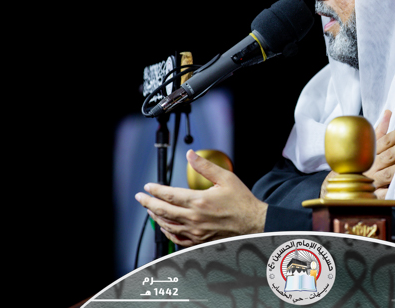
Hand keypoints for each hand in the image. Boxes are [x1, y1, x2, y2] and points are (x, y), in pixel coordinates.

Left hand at [135, 150, 267, 247]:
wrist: (253, 223)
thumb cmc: (241, 201)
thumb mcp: (225, 178)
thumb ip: (205, 166)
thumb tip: (191, 155)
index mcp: (199, 201)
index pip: (169, 195)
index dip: (156, 190)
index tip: (148, 186)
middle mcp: (194, 218)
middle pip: (163, 211)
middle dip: (149, 203)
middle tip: (141, 197)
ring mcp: (196, 232)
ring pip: (168, 225)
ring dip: (155, 217)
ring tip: (150, 209)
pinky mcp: (199, 240)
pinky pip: (177, 238)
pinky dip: (167, 232)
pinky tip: (164, 227)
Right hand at [363, 110, 394, 198]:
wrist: (339, 183)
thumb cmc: (358, 161)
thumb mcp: (366, 144)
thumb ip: (379, 129)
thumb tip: (388, 112)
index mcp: (370, 152)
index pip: (384, 141)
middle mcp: (371, 165)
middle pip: (388, 156)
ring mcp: (373, 180)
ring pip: (388, 173)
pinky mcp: (374, 194)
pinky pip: (383, 193)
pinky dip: (390, 192)